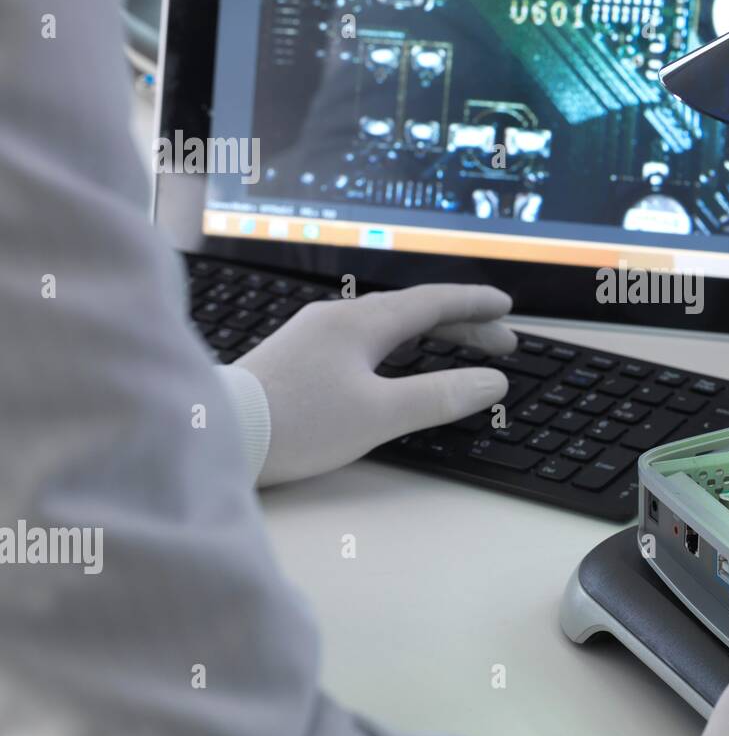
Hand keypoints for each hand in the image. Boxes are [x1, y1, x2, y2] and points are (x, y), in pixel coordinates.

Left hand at [235, 284, 515, 485]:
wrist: (215, 433)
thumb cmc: (296, 424)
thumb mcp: (380, 414)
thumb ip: (441, 396)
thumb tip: (493, 381)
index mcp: (360, 322)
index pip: (433, 302)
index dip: (474, 305)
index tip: (506, 308)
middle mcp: (336, 317)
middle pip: (412, 310)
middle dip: (461, 324)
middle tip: (500, 342)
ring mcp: (313, 334)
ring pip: (386, 323)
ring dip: (429, 333)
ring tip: (458, 348)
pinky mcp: (296, 356)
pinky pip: (363, 337)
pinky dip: (397, 344)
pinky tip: (395, 362)